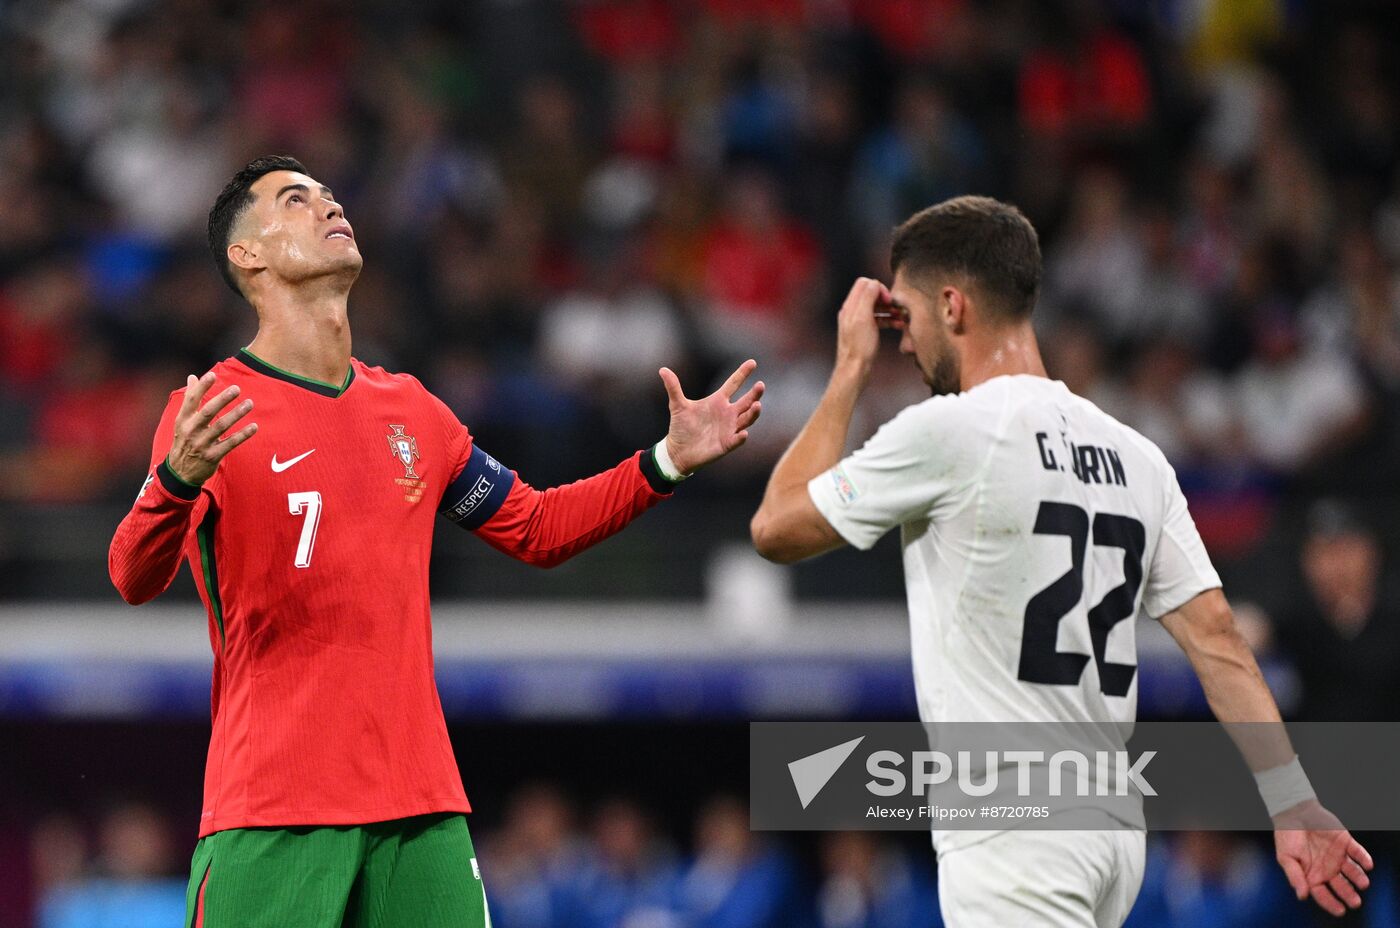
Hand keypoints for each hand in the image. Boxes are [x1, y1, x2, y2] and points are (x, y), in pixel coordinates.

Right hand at [167, 372, 257, 485]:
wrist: (179, 473)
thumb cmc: (184, 441)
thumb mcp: (182, 421)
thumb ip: (190, 399)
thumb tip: (193, 376)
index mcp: (183, 420)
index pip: (191, 400)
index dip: (201, 387)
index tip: (212, 375)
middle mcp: (191, 431)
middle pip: (207, 412)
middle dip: (222, 399)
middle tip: (236, 388)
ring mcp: (202, 444)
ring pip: (221, 426)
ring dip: (236, 414)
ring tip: (249, 403)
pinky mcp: (212, 456)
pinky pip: (230, 443)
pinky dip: (242, 435)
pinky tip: (254, 427)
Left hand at [659, 360, 763, 473]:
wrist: (678, 450)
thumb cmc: (681, 426)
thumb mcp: (677, 405)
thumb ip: (673, 387)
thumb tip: (663, 369)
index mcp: (718, 401)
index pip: (734, 384)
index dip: (743, 373)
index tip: (752, 363)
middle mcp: (728, 413)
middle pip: (746, 401)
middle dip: (755, 394)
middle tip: (760, 385)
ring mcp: (730, 428)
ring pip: (747, 419)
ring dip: (753, 413)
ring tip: (757, 405)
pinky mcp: (727, 444)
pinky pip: (737, 440)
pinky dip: (741, 437)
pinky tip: (744, 433)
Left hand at [835, 277, 891, 380]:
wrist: (854, 370)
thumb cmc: (859, 347)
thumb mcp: (864, 319)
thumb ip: (867, 298)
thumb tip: (874, 283)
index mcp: (850, 306)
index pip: (864, 283)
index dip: (879, 288)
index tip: (888, 300)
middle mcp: (851, 312)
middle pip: (870, 294)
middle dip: (885, 298)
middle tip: (897, 308)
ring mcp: (857, 322)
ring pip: (876, 307)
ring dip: (889, 310)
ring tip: (901, 317)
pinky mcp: (864, 332)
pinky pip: (877, 319)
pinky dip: (888, 320)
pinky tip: (898, 325)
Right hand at [1273, 800, 1372, 916]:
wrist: (1294, 812)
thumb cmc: (1287, 835)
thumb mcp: (1286, 857)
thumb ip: (1295, 876)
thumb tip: (1302, 896)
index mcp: (1312, 875)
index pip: (1323, 894)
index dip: (1331, 903)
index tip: (1340, 910)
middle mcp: (1327, 868)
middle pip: (1341, 886)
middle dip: (1349, 894)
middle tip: (1355, 902)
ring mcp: (1338, 856)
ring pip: (1352, 872)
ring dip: (1359, 878)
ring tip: (1363, 883)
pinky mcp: (1346, 843)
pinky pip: (1358, 853)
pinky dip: (1364, 859)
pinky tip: (1368, 865)